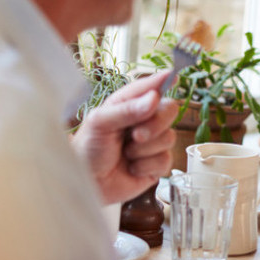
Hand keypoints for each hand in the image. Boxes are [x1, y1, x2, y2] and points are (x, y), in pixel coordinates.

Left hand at [72, 70, 178, 203]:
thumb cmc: (86, 150)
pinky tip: (131, 168)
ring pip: (169, 137)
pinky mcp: (156, 164)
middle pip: (170, 110)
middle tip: (136, 135)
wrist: (86, 184)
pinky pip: (165, 160)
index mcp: (128, 104)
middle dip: (156, 124)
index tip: (173, 75)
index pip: (151, 87)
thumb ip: (127, 110)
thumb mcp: (99, 124)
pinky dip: (146, 166)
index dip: (164, 80)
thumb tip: (154, 98)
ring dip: (145, 149)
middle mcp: (143, 120)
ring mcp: (152, 142)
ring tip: (126, 154)